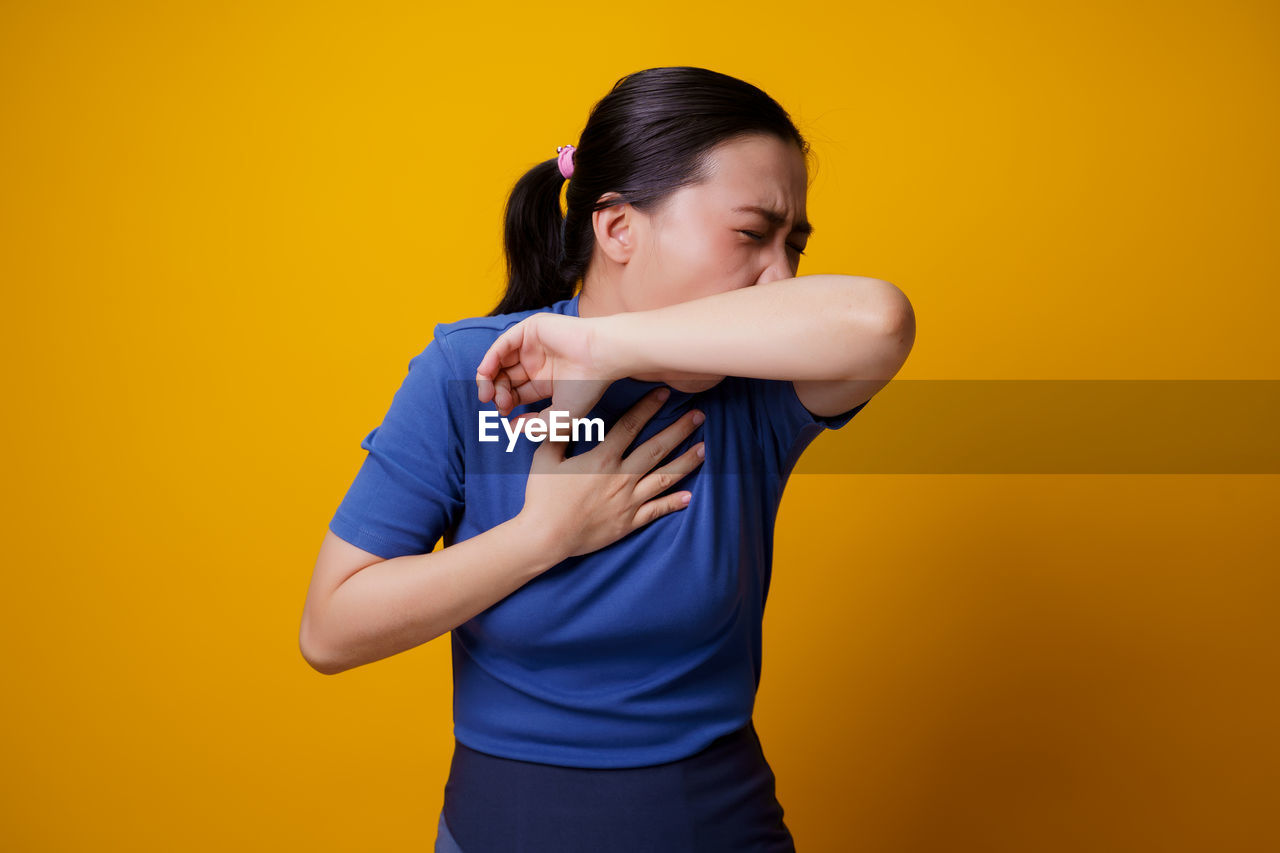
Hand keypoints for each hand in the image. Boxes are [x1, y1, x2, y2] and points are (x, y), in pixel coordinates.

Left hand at [476, 312, 616, 423]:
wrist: (602, 357)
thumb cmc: (588, 386)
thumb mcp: (560, 417)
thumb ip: (536, 425)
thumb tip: (511, 427)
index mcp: (546, 381)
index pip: (517, 393)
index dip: (506, 404)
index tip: (505, 415)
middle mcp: (537, 363)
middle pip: (506, 379)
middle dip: (497, 394)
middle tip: (499, 405)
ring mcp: (532, 346)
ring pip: (500, 362)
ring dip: (489, 379)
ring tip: (488, 394)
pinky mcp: (530, 330)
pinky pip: (502, 344)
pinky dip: (490, 359)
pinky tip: (486, 374)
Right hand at [517, 387, 705, 561]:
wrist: (546, 536)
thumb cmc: (543, 496)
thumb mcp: (545, 458)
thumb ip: (558, 434)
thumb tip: (563, 414)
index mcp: (603, 458)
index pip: (631, 426)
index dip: (648, 407)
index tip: (664, 393)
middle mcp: (621, 476)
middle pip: (657, 448)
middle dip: (680, 430)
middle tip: (698, 416)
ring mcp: (628, 500)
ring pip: (664, 478)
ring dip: (686, 463)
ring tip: (704, 450)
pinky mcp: (629, 521)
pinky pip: (656, 511)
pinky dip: (674, 503)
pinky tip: (690, 496)